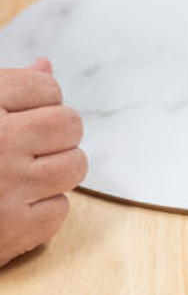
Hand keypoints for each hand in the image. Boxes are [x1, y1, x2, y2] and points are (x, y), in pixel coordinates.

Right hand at [0, 59, 86, 267]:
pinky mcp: (11, 229)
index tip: (18, 116)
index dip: (38, 101)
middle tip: (27, 148)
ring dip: (55, 172)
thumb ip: (5, 90)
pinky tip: (11, 207)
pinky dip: (41, 211)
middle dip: (55, 135)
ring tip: (21, 176)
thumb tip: (45, 66)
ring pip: (73, 166)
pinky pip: (59, 210)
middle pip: (69, 124)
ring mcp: (6, 186)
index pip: (45, 86)